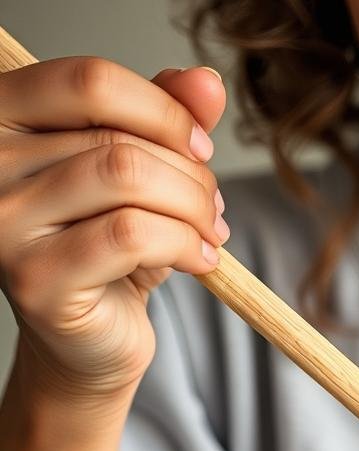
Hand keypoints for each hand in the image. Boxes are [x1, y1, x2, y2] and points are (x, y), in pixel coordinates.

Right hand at [0, 57, 226, 402]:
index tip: (201, 148)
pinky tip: (201, 261)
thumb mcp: (142, 172)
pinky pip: (133, 235)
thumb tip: (205, 82)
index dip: (163, 110)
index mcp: (6, 118)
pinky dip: (186, 245)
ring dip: (193, 208)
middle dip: (191, 174)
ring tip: (209, 232)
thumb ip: (166, 120)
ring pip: (128, 178)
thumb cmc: (111, 247)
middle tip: (213, 208)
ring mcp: (3, 223)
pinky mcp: (34, 279)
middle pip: (119, 138)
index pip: (90, 82)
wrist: (92, 334)